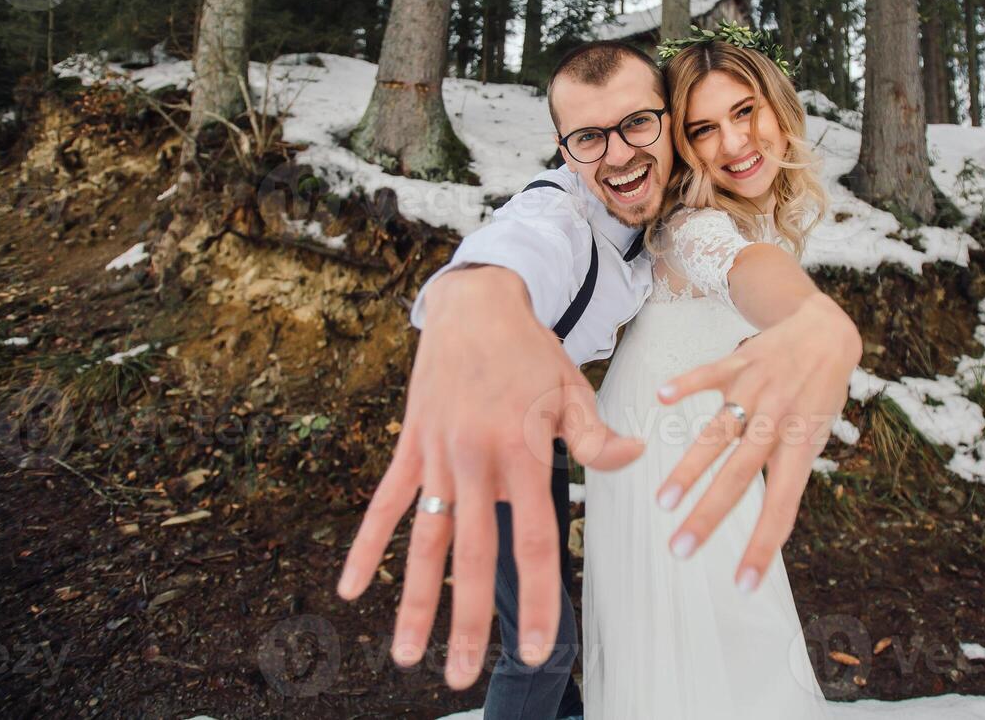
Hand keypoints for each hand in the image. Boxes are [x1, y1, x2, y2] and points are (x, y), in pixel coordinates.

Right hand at [336, 265, 644, 689]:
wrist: (473, 305)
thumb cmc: (530, 351)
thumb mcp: (572, 388)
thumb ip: (594, 435)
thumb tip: (633, 456)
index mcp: (521, 451)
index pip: (534, 540)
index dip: (539, 598)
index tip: (541, 647)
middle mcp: (475, 461)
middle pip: (473, 556)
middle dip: (468, 622)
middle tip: (461, 679)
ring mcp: (436, 456)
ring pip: (425, 541)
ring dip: (414, 600)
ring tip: (404, 655)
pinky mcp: (410, 447)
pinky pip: (385, 503)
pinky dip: (368, 545)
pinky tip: (351, 588)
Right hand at [652, 292, 858, 590]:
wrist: (828, 332)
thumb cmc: (820, 395)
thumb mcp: (816, 436)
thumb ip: (789, 470)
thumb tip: (770, 519)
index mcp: (801, 446)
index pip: (782, 505)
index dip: (763, 545)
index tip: (742, 582)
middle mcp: (777, 421)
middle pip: (739, 476)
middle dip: (709, 515)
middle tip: (680, 549)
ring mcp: (757, 390)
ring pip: (719, 433)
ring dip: (690, 468)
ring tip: (664, 500)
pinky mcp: (740, 361)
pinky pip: (710, 373)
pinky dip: (687, 384)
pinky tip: (662, 397)